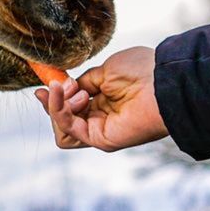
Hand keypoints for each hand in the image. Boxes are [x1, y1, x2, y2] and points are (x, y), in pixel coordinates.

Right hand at [34, 46, 168, 150]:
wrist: (161, 80)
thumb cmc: (140, 72)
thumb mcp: (103, 72)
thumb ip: (83, 83)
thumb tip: (64, 87)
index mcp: (102, 103)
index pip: (69, 107)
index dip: (56, 95)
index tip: (48, 80)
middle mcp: (99, 119)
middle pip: (61, 118)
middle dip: (53, 99)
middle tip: (60, 83)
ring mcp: (99, 129)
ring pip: (61, 126)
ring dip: (56, 104)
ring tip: (72, 88)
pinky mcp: (100, 138)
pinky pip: (68, 127)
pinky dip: (57, 107)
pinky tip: (60, 90)